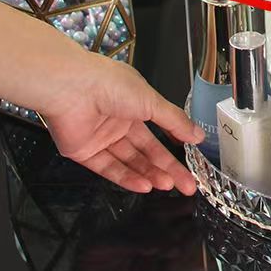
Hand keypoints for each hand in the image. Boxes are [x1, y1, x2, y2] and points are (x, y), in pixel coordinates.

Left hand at [41, 53, 203, 194]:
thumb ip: (175, 121)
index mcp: (136, 102)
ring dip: (150, 173)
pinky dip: (127, 178)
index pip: (160, 127)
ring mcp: (102, 137)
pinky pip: (109, 168)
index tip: (191, 156)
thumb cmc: (112, 85)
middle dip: (168, 166)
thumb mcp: (152, 101)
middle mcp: (119, 120)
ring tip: (169, 185)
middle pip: (148, 149)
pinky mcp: (85, 152)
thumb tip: (197, 134)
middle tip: (186, 184)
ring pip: (130, 161)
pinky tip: (144, 185)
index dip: (175, 142)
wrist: (72, 89)